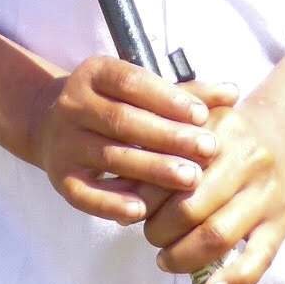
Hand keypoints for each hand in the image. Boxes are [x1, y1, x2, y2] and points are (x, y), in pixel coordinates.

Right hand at [28, 56, 220, 225]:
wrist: (52, 125)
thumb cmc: (116, 105)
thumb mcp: (142, 90)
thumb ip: (186, 92)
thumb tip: (232, 93)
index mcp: (95, 74)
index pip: (131, 82)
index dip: (167, 98)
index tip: (201, 115)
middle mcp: (73, 104)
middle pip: (123, 121)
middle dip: (168, 136)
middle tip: (207, 149)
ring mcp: (63, 142)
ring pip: (109, 156)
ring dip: (151, 169)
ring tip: (190, 178)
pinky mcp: (60, 177)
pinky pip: (86, 193)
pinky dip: (112, 203)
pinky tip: (143, 210)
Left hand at [144, 88, 284, 283]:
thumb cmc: (227, 135)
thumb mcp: (195, 125)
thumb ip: (157, 147)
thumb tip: (115, 187)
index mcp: (215, 132)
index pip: (168, 172)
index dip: (142, 198)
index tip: (130, 207)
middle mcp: (244, 161)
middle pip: (189, 207)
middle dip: (159, 230)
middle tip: (151, 235)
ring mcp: (265, 195)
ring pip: (217, 235)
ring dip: (184, 256)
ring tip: (167, 259)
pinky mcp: (282, 224)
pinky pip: (258, 259)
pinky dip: (233, 280)